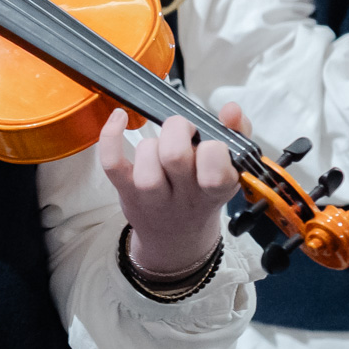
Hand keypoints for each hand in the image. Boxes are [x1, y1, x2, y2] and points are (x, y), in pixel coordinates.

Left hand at [98, 106, 244, 276]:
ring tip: (160, 146)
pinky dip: (111, 137)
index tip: (210, 144)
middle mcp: (185, 196)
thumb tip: (231, 109)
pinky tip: (120, 116)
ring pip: (146, 162)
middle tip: (182, 133)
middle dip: (177, 131)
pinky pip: (112, 163)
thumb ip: (237, 133)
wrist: (177, 238)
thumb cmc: (203, 192)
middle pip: (175, 155)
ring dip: (151, 145)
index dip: (213, 148)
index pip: (215, 167)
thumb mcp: (230, 168)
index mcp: (217, 188)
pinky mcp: (127, 192)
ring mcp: (153, 197)